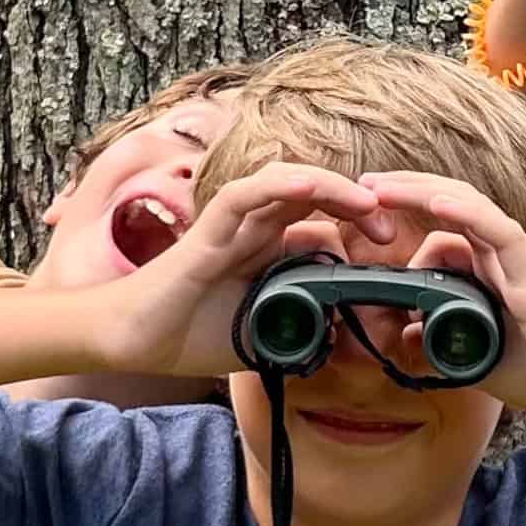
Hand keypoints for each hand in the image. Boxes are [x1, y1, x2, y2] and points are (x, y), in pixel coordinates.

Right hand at [90, 164, 394, 376]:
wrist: (133, 342)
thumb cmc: (191, 333)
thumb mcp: (262, 337)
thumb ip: (300, 332)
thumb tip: (342, 338)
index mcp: (271, 245)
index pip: (324, 217)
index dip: (361, 222)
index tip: (392, 247)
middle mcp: (255, 226)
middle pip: (314, 193)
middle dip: (358, 204)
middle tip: (391, 231)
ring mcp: (232, 224)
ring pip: (285, 183)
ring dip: (331, 187)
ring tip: (367, 203)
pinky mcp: (207, 231)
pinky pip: (244, 195)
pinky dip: (278, 185)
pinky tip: (310, 186)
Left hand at [358, 170, 525, 415]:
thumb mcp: (479, 357)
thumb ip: (443, 345)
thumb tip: (406, 336)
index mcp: (492, 268)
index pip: (445, 225)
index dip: (408, 214)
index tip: (368, 211)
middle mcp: (504, 254)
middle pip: (451, 202)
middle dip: (405, 189)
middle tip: (363, 184)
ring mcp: (519, 257)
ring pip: (467, 206)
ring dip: (421, 192)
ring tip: (381, 186)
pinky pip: (497, 230)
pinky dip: (466, 212)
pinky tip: (437, 203)